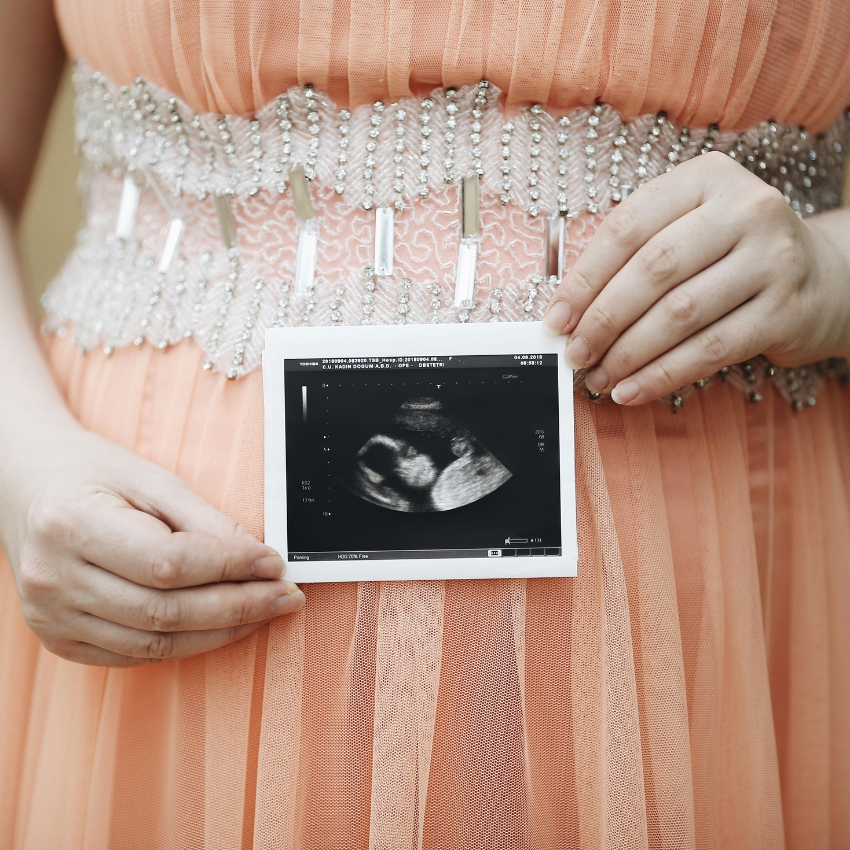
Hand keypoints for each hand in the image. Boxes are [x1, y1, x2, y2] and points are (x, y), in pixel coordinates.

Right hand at [0, 424, 303, 666]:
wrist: (29, 485)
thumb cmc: (91, 474)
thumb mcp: (151, 478)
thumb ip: (203, 520)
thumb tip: (257, 557)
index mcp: (69, 524)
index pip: (168, 562)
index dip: (230, 567)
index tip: (273, 563)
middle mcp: (53, 577)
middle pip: (165, 612)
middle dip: (239, 606)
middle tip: (285, 596)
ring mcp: (51, 616)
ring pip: (155, 644)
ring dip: (221, 632)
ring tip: (263, 612)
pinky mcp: (60, 639)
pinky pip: (135, 655)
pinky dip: (186, 643)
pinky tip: (219, 625)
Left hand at [543, 152, 849, 404]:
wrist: (822, 277)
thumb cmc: (730, 256)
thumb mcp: (687, 231)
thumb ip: (633, 258)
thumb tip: (567, 314)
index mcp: (705, 179)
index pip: (628, 228)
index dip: (583, 279)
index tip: (555, 319)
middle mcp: (745, 209)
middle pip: (653, 270)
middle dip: (603, 320)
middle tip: (575, 354)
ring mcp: (772, 257)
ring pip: (680, 313)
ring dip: (628, 354)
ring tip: (598, 377)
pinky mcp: (786, 309)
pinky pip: (711, 350)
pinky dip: (664, 375)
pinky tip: (633, 390)